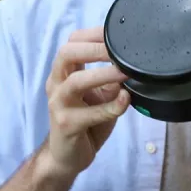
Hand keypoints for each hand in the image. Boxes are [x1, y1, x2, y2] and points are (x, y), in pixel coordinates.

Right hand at [42, 28, 129, 178]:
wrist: (67, 157)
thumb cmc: (86, 123)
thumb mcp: (101, 96)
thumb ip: (112, 80)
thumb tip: (134, 65)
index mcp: (64, 73)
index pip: (72, 42)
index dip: (94, 34)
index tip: (117, 33)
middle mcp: (57, 84)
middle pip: (66, 53)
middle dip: (94, 48)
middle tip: (119, 50)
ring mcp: (58, 104)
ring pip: (75, 81)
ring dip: (102, 74)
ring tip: (124, 72)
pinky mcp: (67, 125)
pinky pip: (91, 113)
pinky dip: (111, 106)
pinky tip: (126, 101)